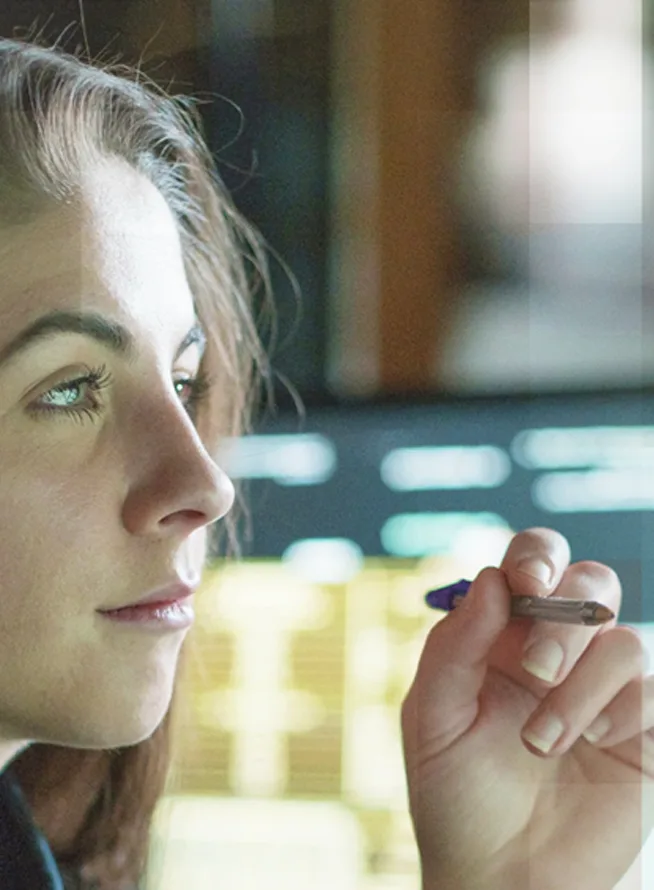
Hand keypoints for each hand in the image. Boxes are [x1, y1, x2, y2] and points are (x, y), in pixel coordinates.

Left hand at [401, 528, 653, 889]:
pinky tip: (595, 746)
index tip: (527, 586)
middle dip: (565, 618)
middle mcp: (557, 652)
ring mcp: (603, 691)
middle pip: (589, 583)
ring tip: (541, 742)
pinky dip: (627, 710)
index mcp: (502, 636)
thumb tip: (493, 580)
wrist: (500, 881)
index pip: (531, 565)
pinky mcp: (642, 733)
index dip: (536, 558)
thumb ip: (454, 646)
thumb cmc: (455, 797)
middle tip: (536, 670)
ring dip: (583, 686)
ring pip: (625, 638)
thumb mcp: (433, 719)